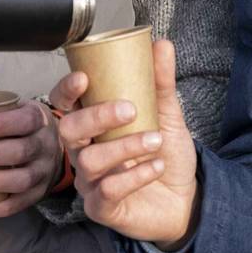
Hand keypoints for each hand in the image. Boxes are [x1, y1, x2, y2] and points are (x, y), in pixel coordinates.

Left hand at [0, 101, 61, 217]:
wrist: (53, 148)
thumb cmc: (18, 127)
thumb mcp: (6, 112)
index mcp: (39, 119)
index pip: (23, 120)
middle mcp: (45, 146)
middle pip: (20, 151)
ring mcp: (44, 173)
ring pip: (20, 180)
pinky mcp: (37, 195)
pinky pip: (14, 206)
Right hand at [54, 38, 199, 248]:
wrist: (187, 199)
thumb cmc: (167, 154)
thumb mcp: (167, 115)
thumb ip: (160, 83)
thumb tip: (161, 44)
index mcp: (93, 125)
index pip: (64, 104)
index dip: (66, 90)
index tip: (84, 78)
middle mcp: (84, 151)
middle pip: (68, 130)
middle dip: (97, 116)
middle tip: (131, 110)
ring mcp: (90, 182)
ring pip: (89, 161)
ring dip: (125, 147)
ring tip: (155, 140)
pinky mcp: (101, 208)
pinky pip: (107, 191)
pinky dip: (134, 176)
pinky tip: (156, 166)